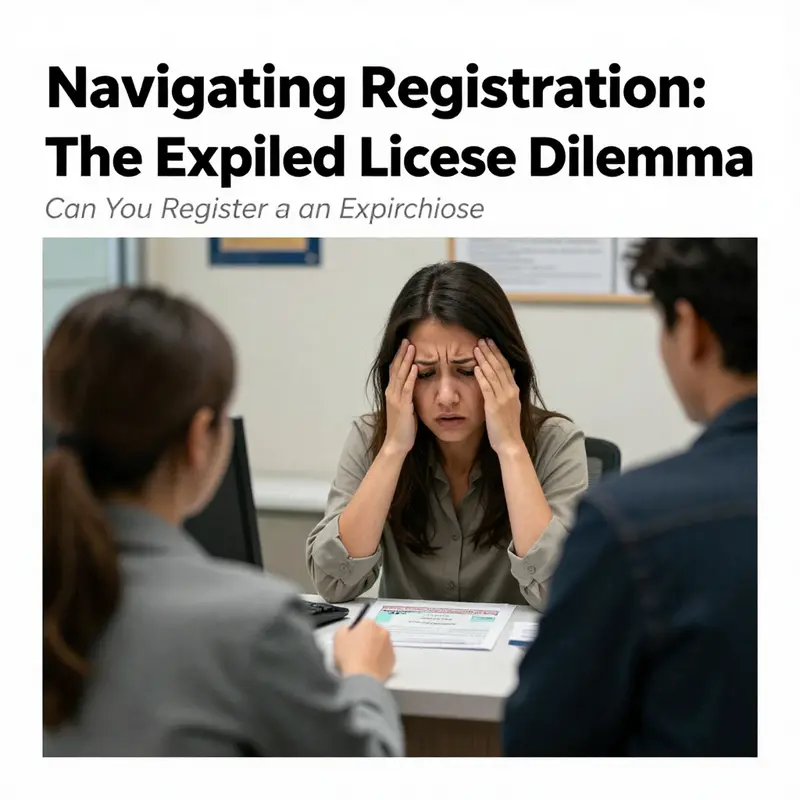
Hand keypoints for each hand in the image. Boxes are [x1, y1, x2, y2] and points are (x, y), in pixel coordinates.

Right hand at [334, 620, 395, 681]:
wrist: (362, 677)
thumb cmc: (349, 656)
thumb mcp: (338, 637)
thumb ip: (344, 629)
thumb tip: (348, 631)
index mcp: (369, 623)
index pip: (362, 624)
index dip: (356, 633)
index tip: (351, 642)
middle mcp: (383, 631)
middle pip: (374, 633)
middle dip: (367, 639)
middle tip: (357, 651)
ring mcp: (390, 646)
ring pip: (381, 644)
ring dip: (375, 649)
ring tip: (364, 661)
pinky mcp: (393, 660)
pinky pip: (385, 657)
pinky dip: (380, 660)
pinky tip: (371, 667)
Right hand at [383, 339, 417, 454]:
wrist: (397, 443)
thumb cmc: (403, 427)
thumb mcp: (405, 407)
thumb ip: (408, 395)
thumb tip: (416, 384)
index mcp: (392, 392)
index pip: (395, 370)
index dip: (400, 356)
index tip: (406, 344)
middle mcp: (391, 393)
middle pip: (396, 368)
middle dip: (402, 353)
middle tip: (407, 339)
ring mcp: (396, 399)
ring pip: (400, 375)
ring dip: (406, 360)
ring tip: (411, 347)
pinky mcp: (402, 406)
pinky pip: (407, 389)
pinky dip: (411, 377)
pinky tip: (416, 367)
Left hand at [474, 339, 524, 455]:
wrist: (510, 443)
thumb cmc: (507, 427)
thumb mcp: (510, 406)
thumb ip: (507, 392)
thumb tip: (507, 378)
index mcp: (514, 391)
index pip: (506, 367)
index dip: (498, 354)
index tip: (491, 343)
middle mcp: (510, 392)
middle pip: (500, 366)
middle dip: (491, 352)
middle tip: (482, 339)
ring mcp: (503, 398)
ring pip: (493, 374)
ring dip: (485, 359)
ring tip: (477, 348)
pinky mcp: (494, 406)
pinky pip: (487, 387)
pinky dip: (482, 376)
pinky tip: (476, 367)